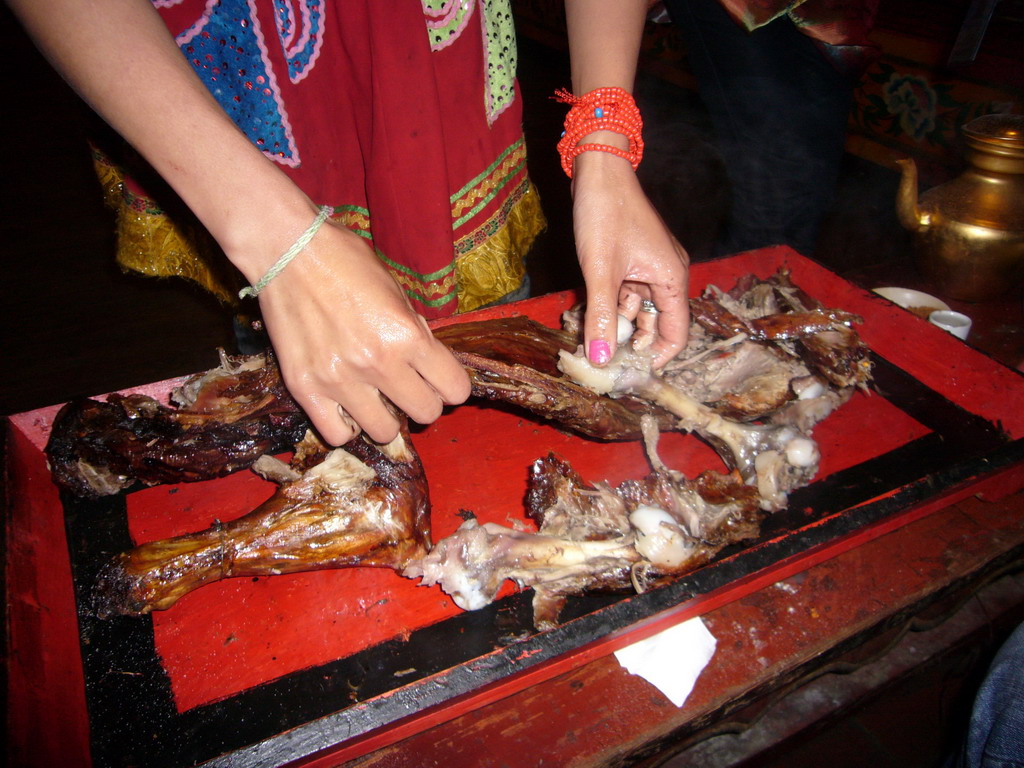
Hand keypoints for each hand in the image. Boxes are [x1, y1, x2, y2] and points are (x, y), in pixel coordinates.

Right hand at [251, 217, 470, 445]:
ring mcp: (339, 380)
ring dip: (385, 418)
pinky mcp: (305, 388)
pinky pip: (336, 434)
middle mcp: (378, 363)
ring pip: (384, 432)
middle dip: (423, 401)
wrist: (287, 250)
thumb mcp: (396, 288)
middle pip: (426, 413)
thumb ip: (415, 329)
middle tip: (407, 387)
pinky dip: (346, 426)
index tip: (439, 380)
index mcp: (407, 335)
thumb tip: (427, 361)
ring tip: (374, 398)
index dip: (451, 385)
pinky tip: (346, 407)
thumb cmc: (345, 260)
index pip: (455, 389)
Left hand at [571, 150, 689, 368]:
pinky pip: (626, 295)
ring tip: (590, 343)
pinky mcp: (632, 262)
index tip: (629, 373)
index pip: (676, 334)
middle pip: (656, 325)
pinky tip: (589, 319)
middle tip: (603, 363)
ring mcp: (650, 269)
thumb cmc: (606, 214)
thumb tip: (601, 360)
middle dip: (631, 345)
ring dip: (617, 327)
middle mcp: (667, 276)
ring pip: (637, 311)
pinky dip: (610, 308)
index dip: (655, 358)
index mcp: (672, 279)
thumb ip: (602, 317)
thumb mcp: (600, 270)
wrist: (599, 170)